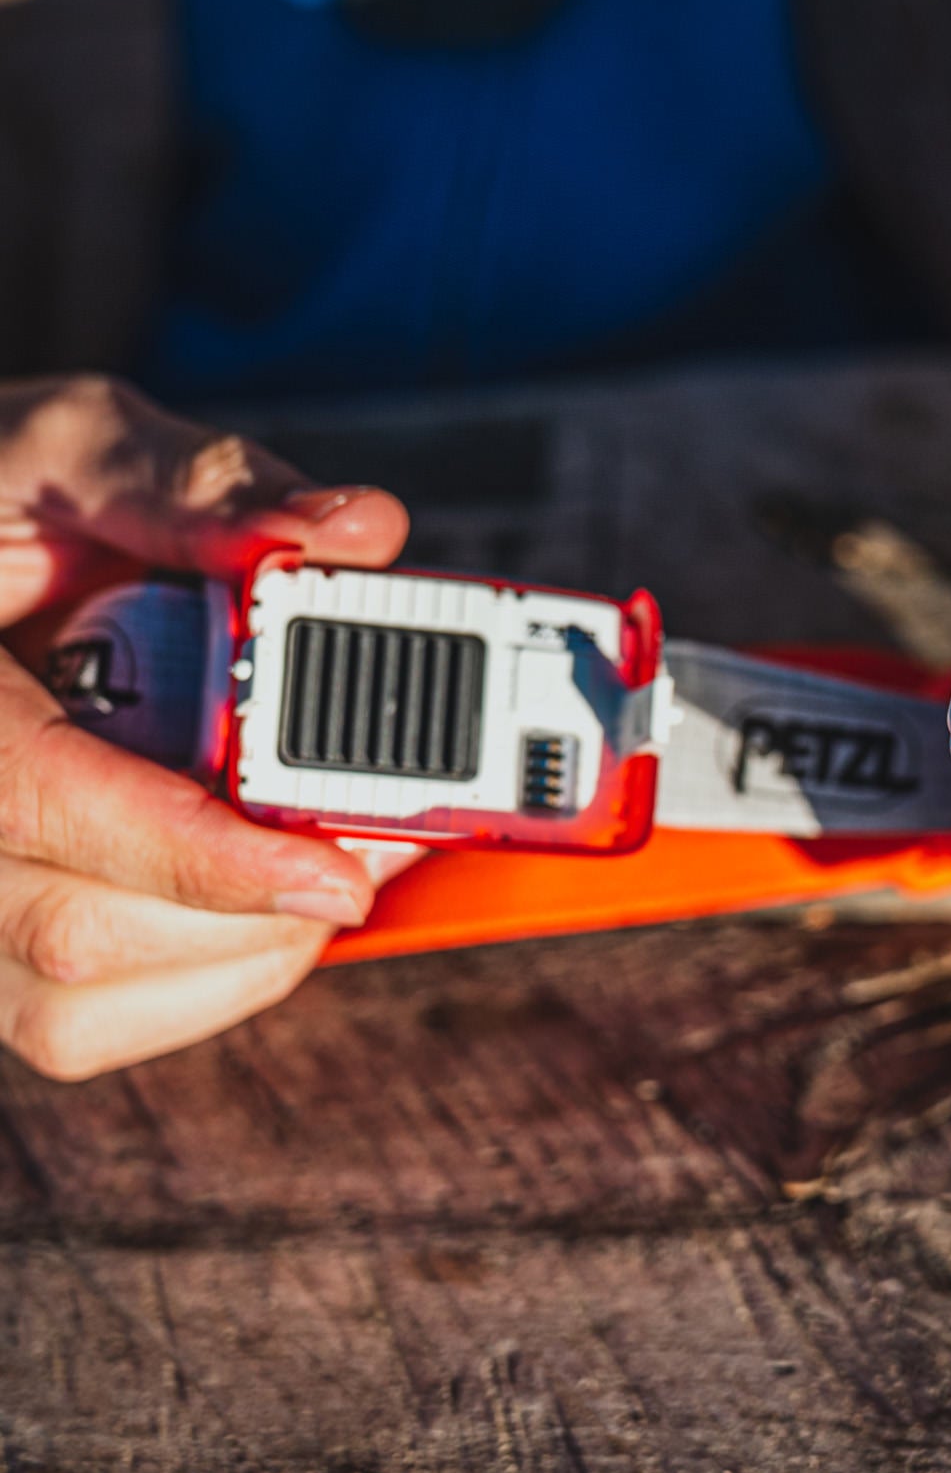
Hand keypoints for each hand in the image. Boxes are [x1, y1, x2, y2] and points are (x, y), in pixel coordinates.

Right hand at [0, 375, 409, 1079]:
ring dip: (241, 950)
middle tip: (385, 838)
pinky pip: (86, 1022)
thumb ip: (197, 488)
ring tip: (332, 859)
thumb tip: (357, 528)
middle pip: (76, 930)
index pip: (43, 803)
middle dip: (256, 903)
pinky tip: (267, 896)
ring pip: (79, 1005)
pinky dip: (205, 976)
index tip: (338, 869)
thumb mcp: (65, 449)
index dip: (201, 852)